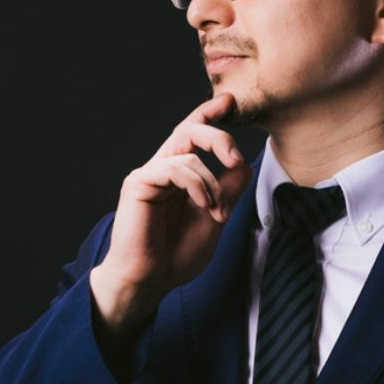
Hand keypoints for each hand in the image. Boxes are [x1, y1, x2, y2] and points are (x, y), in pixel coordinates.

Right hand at [89, 93, 253, 340]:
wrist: (149, 281)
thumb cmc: (176, 256)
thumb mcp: (214, 219)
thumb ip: (228, 192)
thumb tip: (244, 167)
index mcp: (179, 176)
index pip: (194, 137)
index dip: (209, 115)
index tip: (228, 102)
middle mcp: (162, 170)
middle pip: (189, 131)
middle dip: (218, 136)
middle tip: (236, 157)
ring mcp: (149, 175)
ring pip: (188, 153)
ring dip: (213, 183)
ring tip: (217, 212)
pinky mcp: (139, 183)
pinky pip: (175, 169)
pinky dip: (197, 185)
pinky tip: (205, 206)